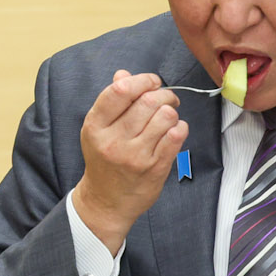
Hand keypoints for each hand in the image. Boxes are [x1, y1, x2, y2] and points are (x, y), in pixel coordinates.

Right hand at [68, 70, 187, 253]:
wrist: (106, 201)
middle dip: (164, 94)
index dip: (142, 80)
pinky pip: (176, 136)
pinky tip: (173, 131)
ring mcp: (135, 156)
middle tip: (167, 99)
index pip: (120, 91)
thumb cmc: (104, 160)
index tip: (152, 82)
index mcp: (95, 126)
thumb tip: (123, 74)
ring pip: (165, 116)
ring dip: (171, 112)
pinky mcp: (154, 168)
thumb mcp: (98, 129)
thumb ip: (111, 100)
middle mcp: (113, 140)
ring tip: (168, 117)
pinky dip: (179, 128)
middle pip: (147, 101)